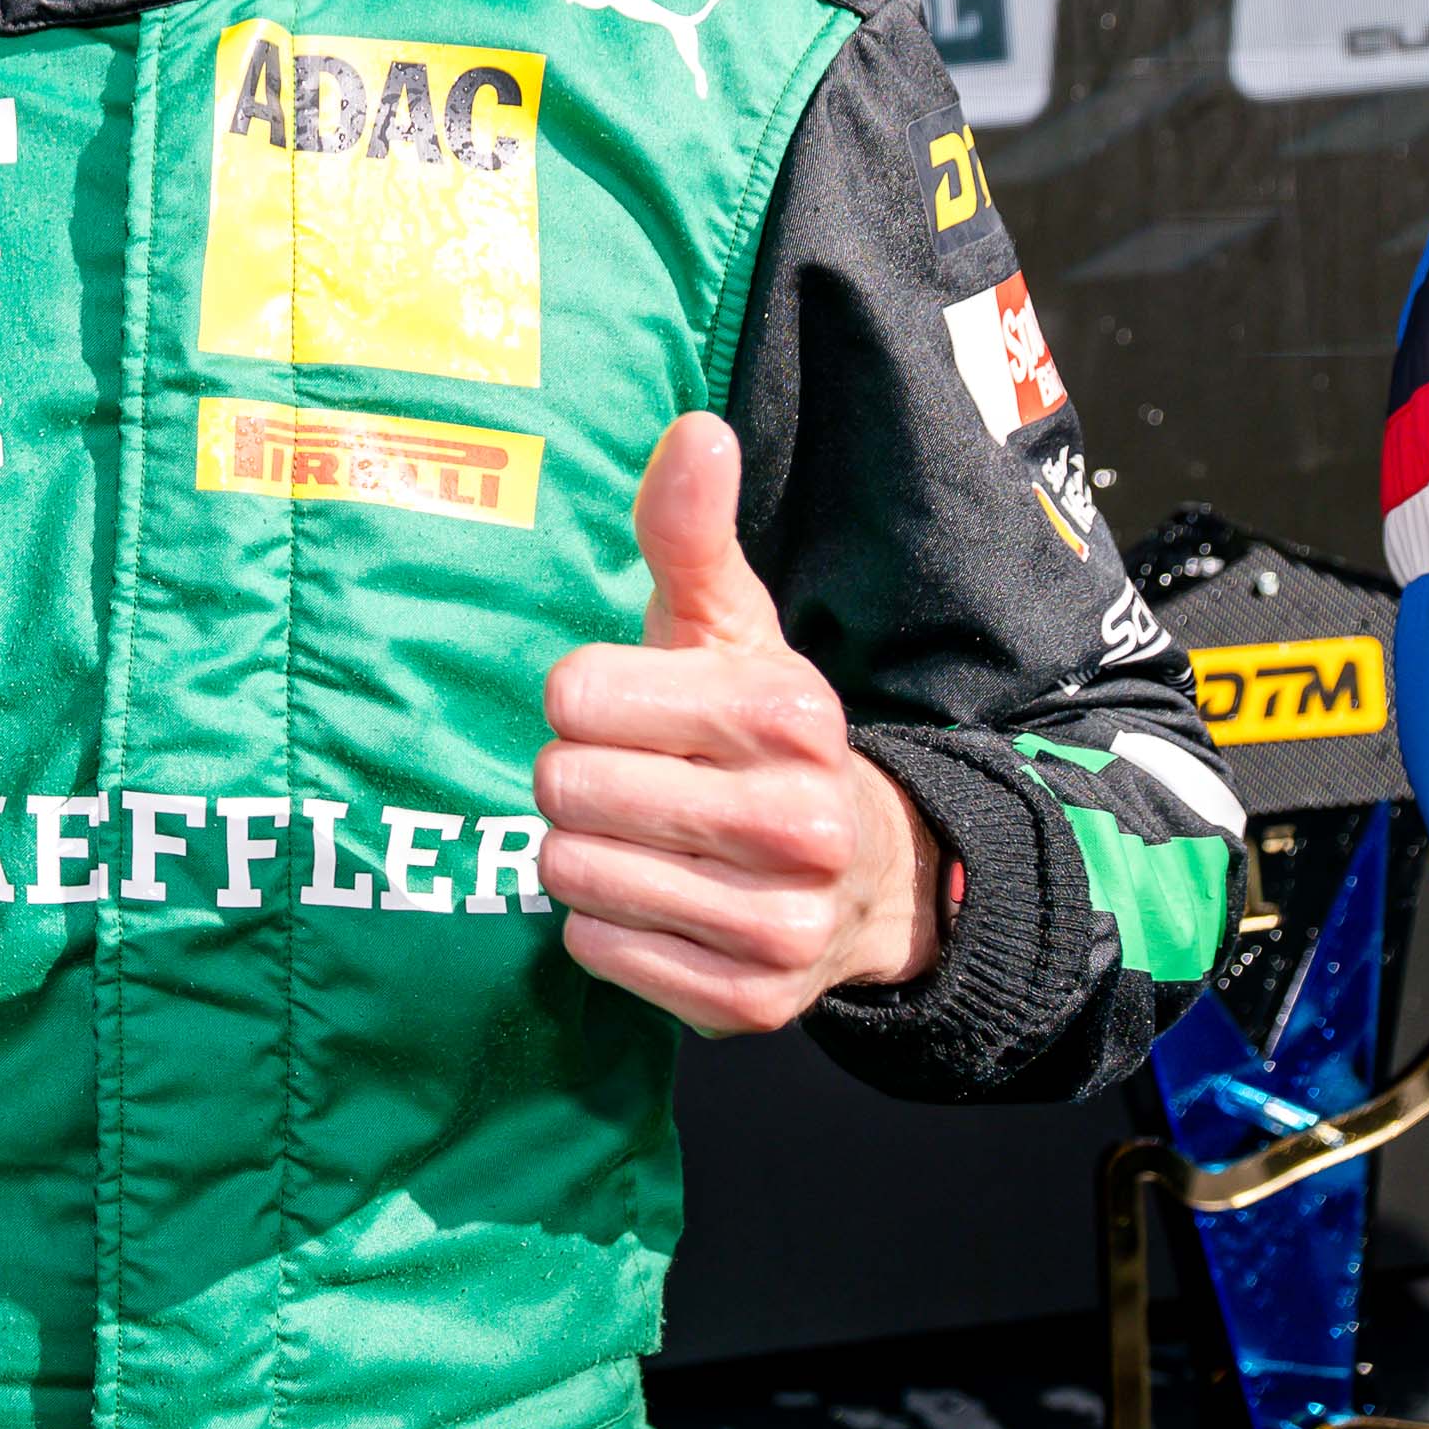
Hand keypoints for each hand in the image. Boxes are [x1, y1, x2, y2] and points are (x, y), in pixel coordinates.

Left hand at [535, 414, 944, 1032]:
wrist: (868, 878)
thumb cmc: (763, 736)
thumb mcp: (731, 627)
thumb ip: (689, 533)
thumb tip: (696, 428)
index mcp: (787, 712)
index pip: (573, 694)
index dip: (586, 699)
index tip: (636, 709)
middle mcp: (797, 821)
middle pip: (561, 785)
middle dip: (578, 777)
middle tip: (637, 778)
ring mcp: (776, 923)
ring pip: (568, 870)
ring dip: (586, 852)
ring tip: (649, 837)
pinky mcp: (745, 1001)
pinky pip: (593, 947)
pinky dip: (607, 923)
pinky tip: (665, 897)